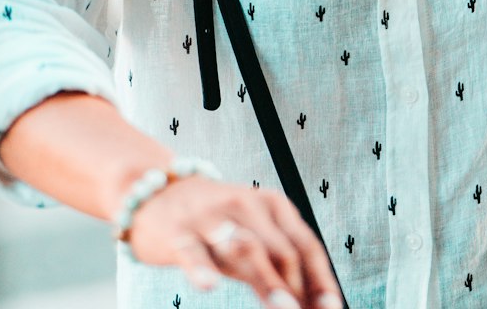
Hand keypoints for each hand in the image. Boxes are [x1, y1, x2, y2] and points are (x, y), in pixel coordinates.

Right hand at [127, 173, 342, 308]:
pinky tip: (209, 286)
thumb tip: (310, 303)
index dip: (321, 279)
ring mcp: (210, 218)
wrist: (155, 190)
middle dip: (298, 287)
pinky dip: (202, 268)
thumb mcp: (251, 235)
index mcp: (271, 204)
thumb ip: (278, 265)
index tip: (332, 308)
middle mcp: (245, 205)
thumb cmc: (214, 222)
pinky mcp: (178, 232)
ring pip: (244, 247)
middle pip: (280, 249)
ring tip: (283, 306)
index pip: (305, 243)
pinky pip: (192, 251)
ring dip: (267, 279)